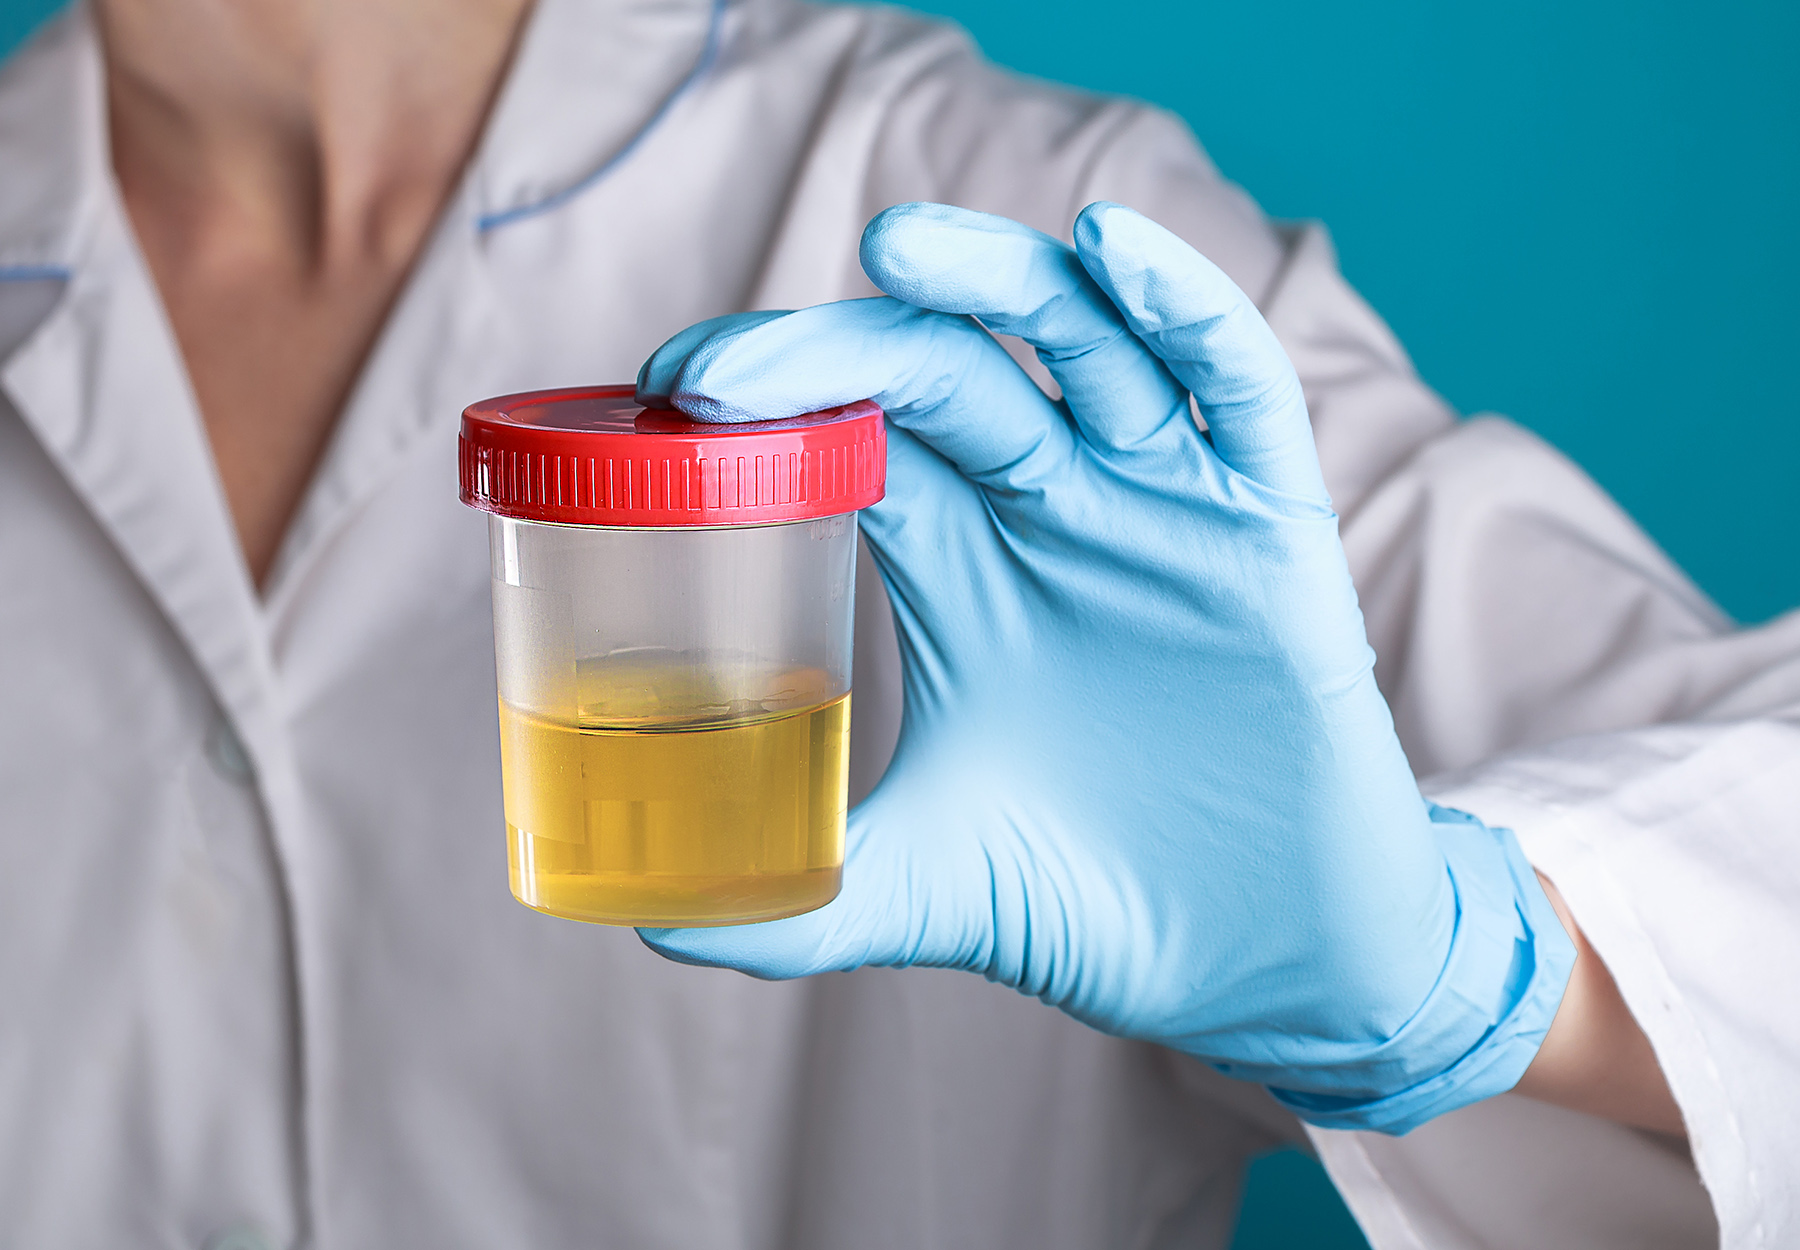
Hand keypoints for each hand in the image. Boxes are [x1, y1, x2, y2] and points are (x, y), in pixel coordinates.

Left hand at [635, 202, 1574, 1132]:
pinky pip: (1239, 390)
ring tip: (901, 245)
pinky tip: (1113, 250)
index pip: (855, 427)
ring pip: (1082, 344)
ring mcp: (1164, 506)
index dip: (773, 394)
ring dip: (996, 279)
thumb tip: (653, 929)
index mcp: (962, 565)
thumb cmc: (1097, 903)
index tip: (670, 400)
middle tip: (721, 372)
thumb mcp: (929, 884)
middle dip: (837, 346)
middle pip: (945, 369)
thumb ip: (807, 895)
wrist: (1263, 962)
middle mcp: (1054, 510)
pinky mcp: (1272, 529)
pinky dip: (1186, 310)